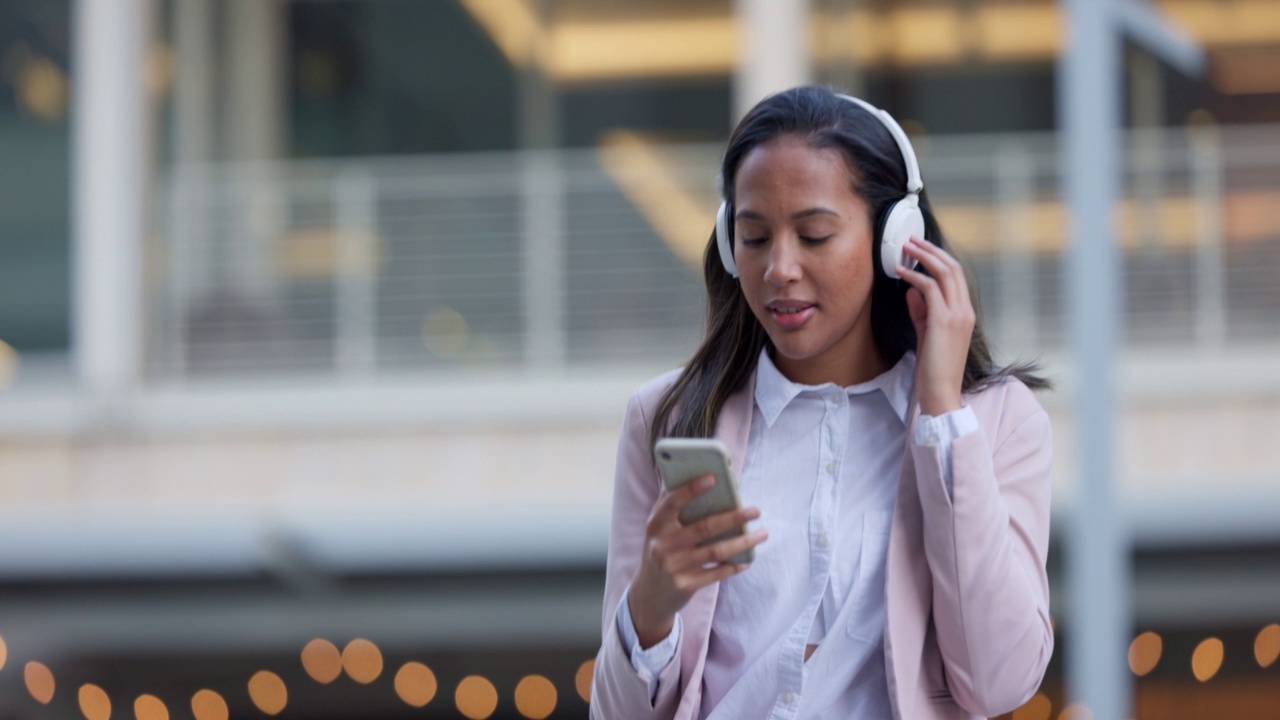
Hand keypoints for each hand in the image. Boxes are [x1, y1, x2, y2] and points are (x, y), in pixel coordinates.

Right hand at [628, 475, 767, 648]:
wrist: (649, 594)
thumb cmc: (661, 550)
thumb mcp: (658, 529)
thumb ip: (671, 504)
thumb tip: (697, 475)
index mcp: (656, 525)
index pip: (673, 502)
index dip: (691, 489)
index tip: (714, 478)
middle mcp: (662, 545)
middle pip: (704, 527)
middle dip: (733, 518)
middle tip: (756, 510)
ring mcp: (673, 567)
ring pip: (715, 551)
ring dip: (742, 541)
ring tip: (762, 533)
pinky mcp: (684, 586)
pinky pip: (716, 574)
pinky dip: (733, 566)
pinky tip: (747, 560)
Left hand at [897, 235, 974, 415]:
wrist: (941, 393)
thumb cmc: (934, 368)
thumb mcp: (928, 333)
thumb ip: (922, 310)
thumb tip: (912, 289)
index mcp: (965, 313)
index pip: (956, 276)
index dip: (939, 258)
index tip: (921, 249)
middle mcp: (965, 310)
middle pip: (953, 268)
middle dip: (931, 250)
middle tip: (911, 240)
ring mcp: (957, 315)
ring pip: (944, 273)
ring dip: (923, 257)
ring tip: (905, 248)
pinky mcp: (943, 321)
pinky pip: (929, 289)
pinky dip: (914, 276)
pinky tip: (900, 273)